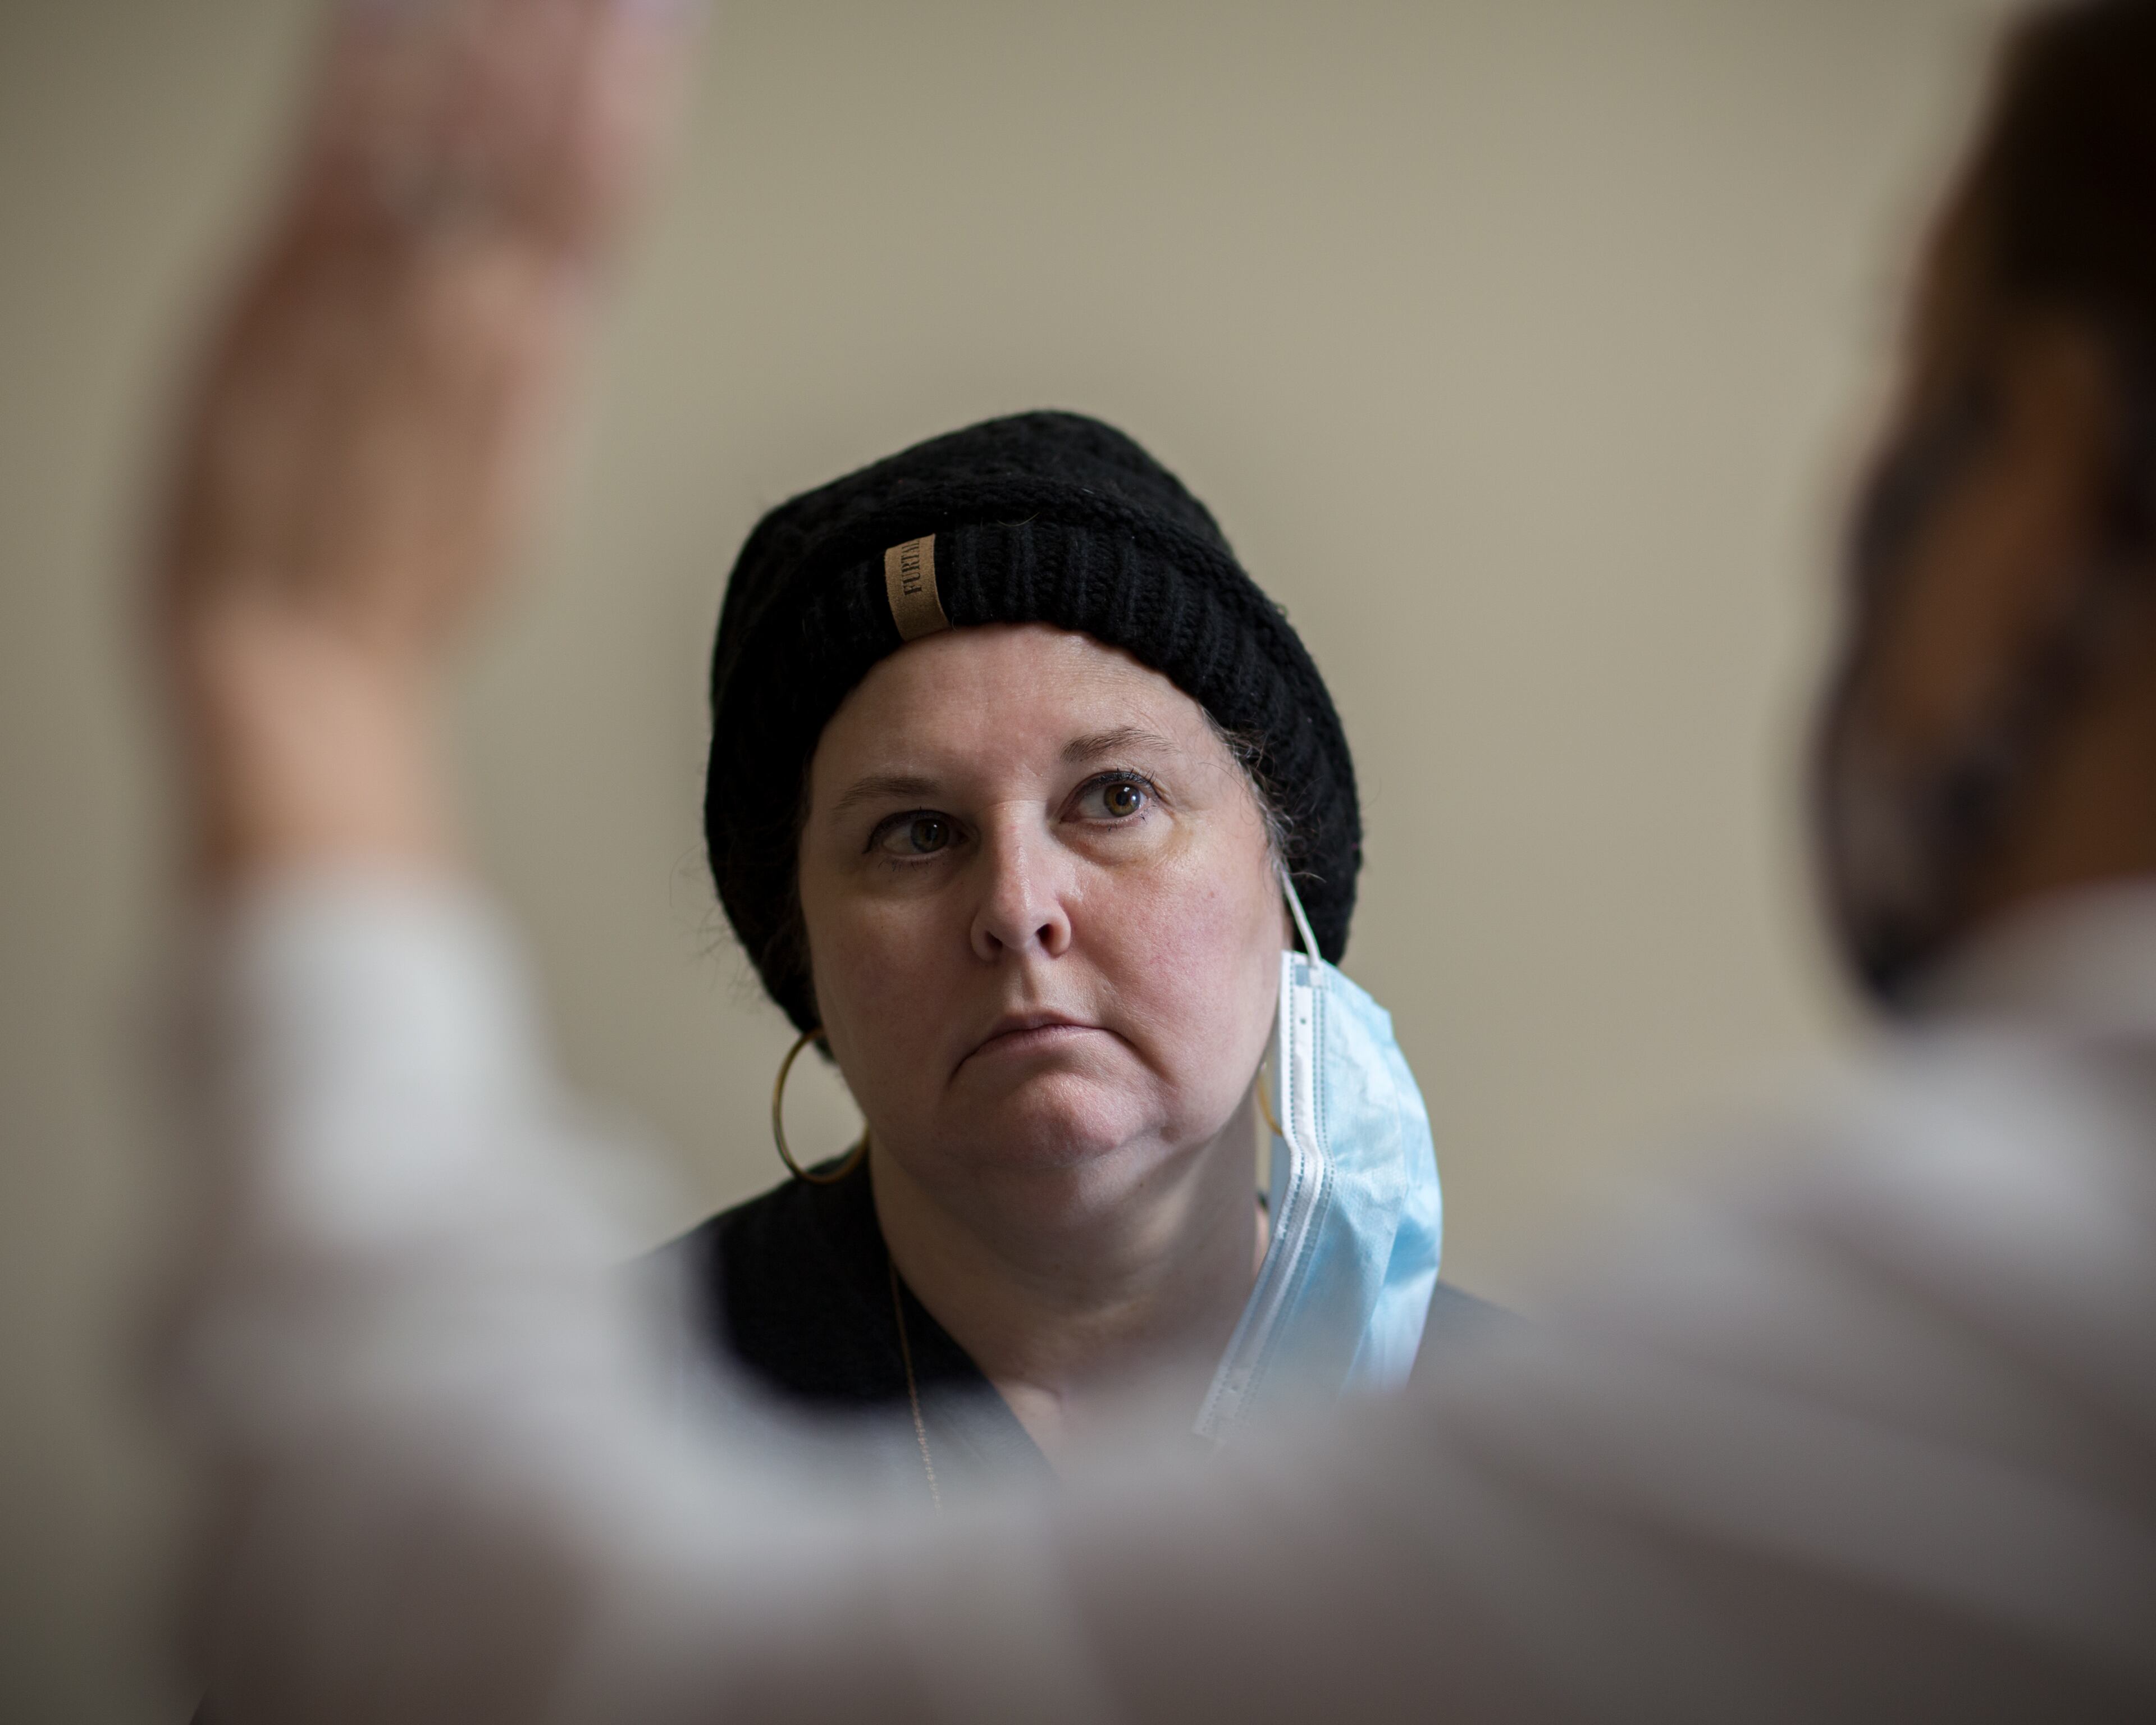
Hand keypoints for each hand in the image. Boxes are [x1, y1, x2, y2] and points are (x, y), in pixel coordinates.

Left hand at [153, 0, 689, 882]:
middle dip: (581, 35)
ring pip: (466, 133)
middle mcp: (480, 316)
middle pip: (549, 142)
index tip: (651, 21)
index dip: (625, 99)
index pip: (596, 197)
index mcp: (533, 362)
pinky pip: (350, 152)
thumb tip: (545, 310)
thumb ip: (521, 382)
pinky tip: (401, 0)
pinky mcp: (290, 296)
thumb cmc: (392, 593)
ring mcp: (391, 300)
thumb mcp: (500, 487)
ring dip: (507, 31)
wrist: (298, 665)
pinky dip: (382, 68)